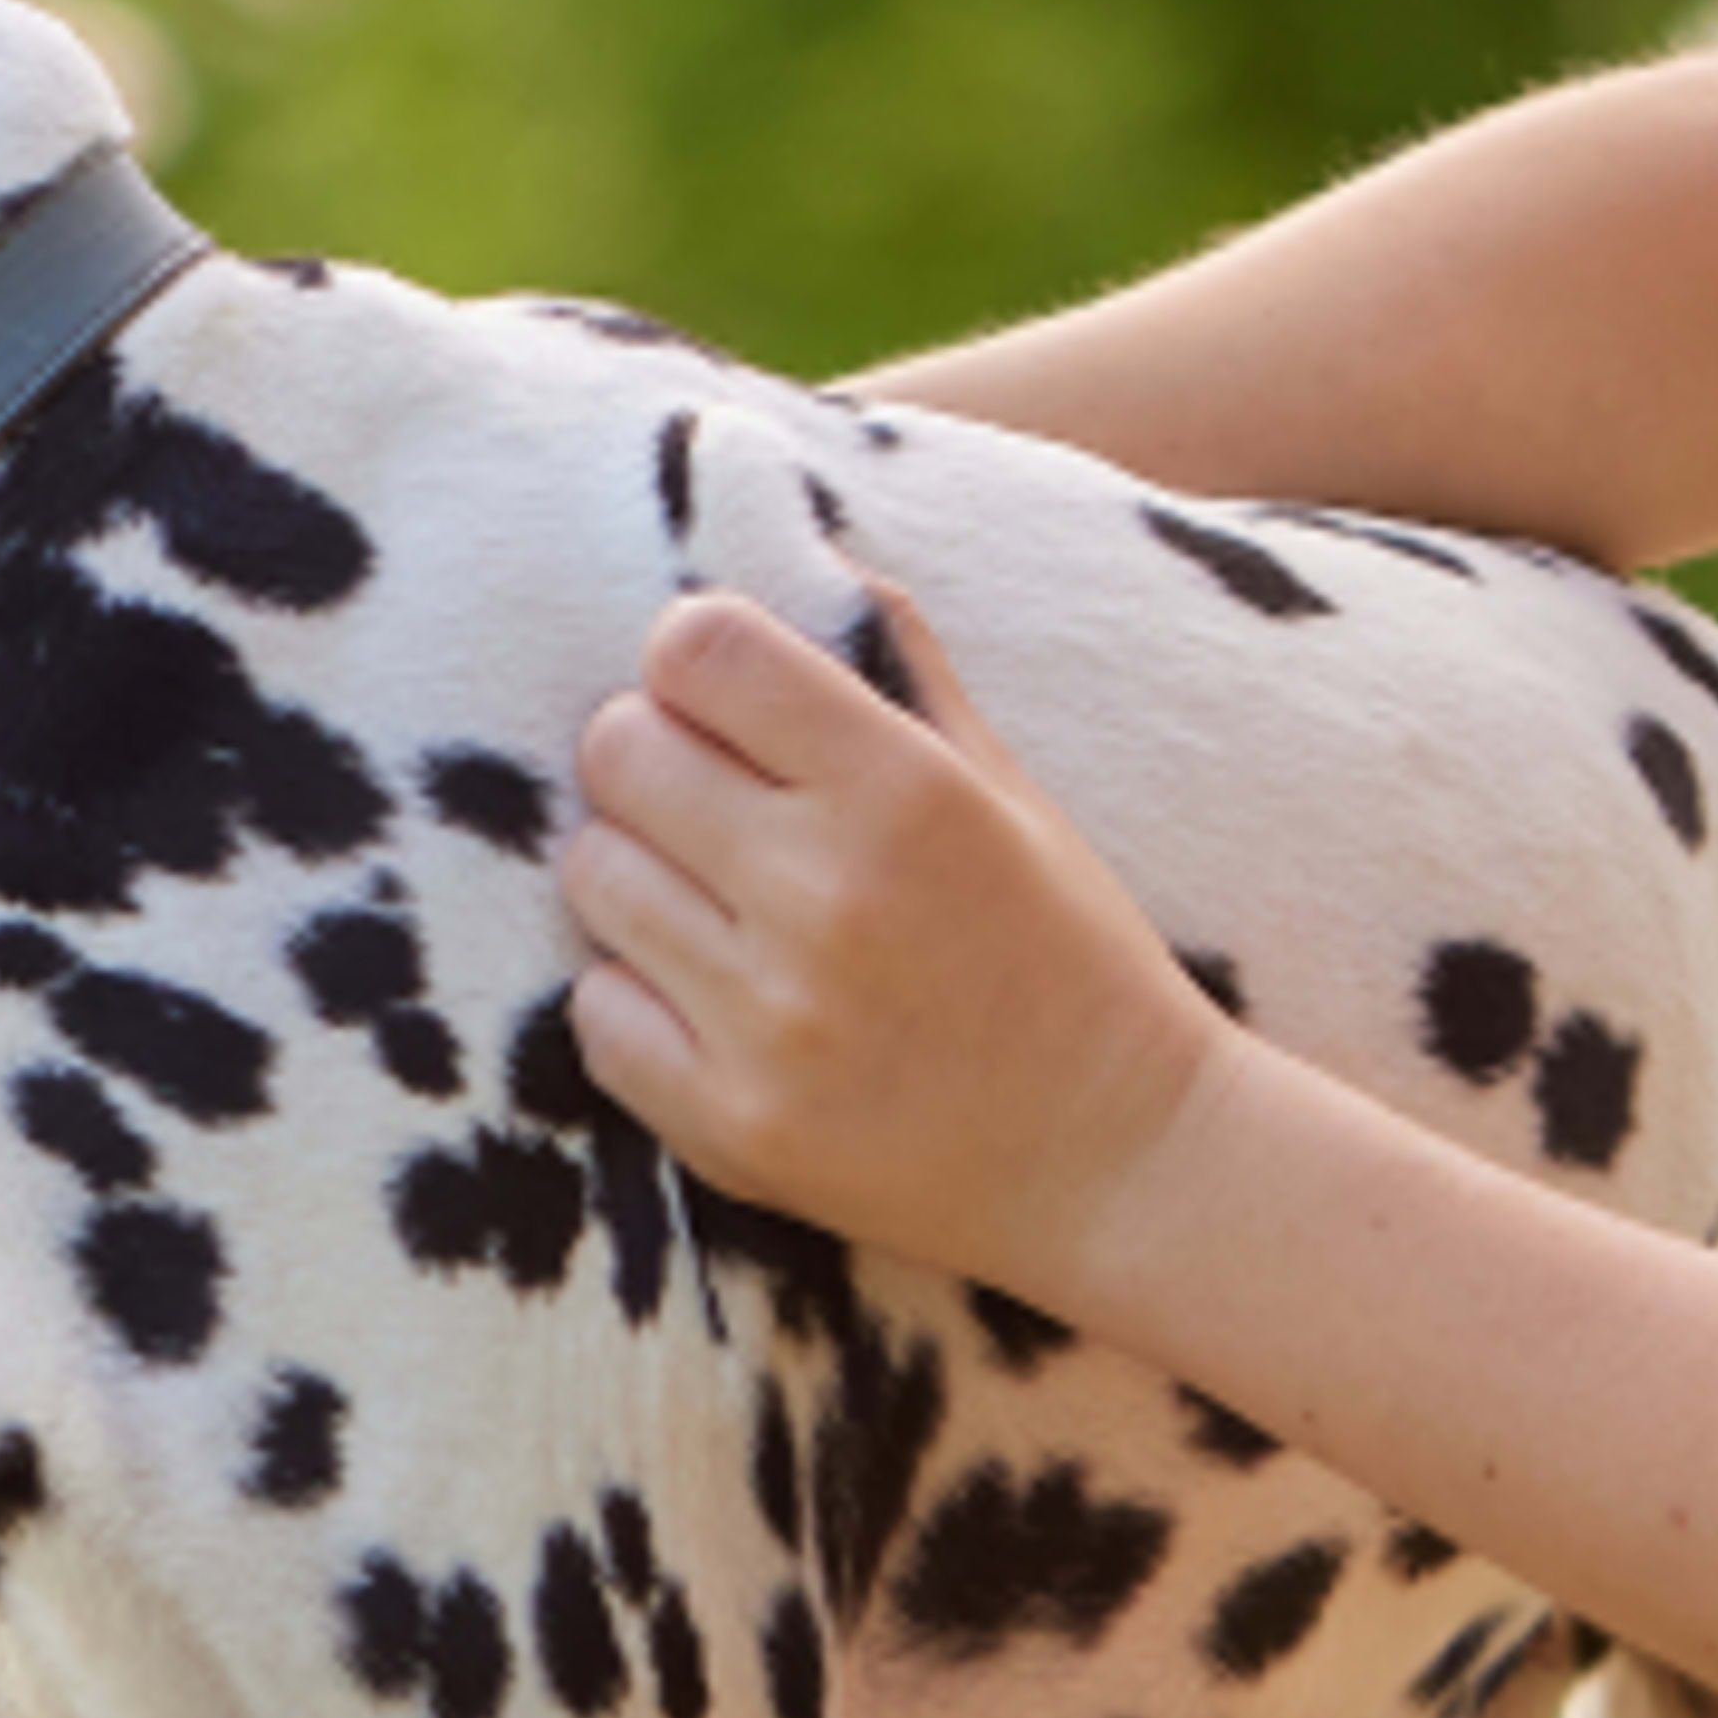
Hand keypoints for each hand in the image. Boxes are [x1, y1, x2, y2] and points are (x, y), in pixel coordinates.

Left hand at [560, 587, 1227, 1310]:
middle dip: (651, 762)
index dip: (689, 661)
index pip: (700, 648)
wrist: (1124, 1164)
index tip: (715, 701)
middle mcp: (828, 893)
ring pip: (594, 875)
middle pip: (619, 750)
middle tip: (706, 808)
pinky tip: (715, 1007)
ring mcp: (772, 1017)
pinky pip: (596, 1010)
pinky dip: (637, 1003)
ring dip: (640, 880)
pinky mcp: (731, 1124)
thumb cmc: (1064, 956)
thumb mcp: (1009, 792)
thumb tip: (813, 553)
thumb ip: (901, 669)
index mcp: (904, 789)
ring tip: (718, 910)